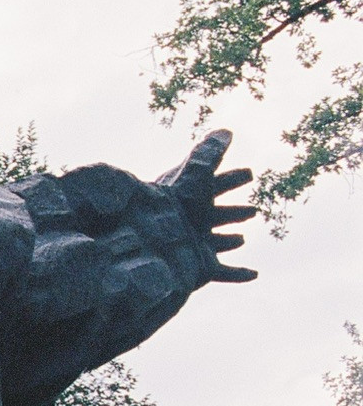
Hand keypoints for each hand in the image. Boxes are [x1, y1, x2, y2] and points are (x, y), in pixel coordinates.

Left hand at [158, 129, 257, 283]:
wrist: (151, 242)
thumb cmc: (172, 204)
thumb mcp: (194, 173)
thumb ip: (209, 152)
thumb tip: (227, 131)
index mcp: (194, 200)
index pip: (217, 185)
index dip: (233, 178)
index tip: (251, 173)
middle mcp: (195, 223)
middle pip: (218, 215)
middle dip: (234, 213)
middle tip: (253, 210)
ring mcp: (197, 245)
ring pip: (218, 242)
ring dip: (230, 240)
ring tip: (242, 238)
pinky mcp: (201, 266)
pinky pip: (225, 273)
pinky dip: (238, 275)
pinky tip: (254, 275)